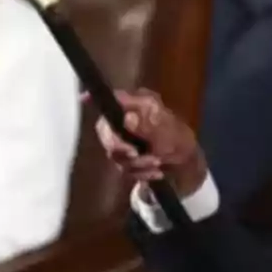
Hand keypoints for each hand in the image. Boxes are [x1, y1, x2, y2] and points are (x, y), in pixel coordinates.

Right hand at [93, 89, 207, 197]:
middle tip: (137, 155)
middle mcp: (128, 119)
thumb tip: (128, 119)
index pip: (113, 99)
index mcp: (139, 105)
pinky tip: (156, 173)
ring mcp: (125, 138)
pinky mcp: (125, 156)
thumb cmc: (182, 144)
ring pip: (113, 153)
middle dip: (121, 148)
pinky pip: (122, 167)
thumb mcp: (169, 135)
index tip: (83, 99)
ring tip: (158, 165)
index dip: (96, 98)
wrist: (188, 170)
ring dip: (136, 164)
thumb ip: (149, 127)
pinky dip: (139, 173)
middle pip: (105, 130)